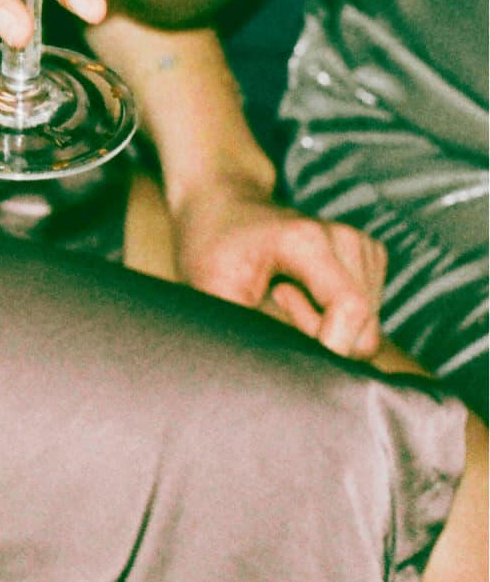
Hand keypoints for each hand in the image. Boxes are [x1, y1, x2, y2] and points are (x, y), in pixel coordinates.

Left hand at [171, 181, 386, 359]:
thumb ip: (250, 331)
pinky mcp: (370, 258)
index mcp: (308, 241)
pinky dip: (334, 317)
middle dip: (320, 338)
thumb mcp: (212, 289)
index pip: (351, 309)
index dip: (331, 347)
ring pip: (367, 330)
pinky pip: (366, 319)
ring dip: (324, 327)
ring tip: (282, 294)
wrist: (221, 205)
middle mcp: (346, 239)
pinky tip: (300, 291)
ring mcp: (363, 247)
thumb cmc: (211, 248)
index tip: (293, 351)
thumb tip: (277, 375)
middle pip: (363, 330)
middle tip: (274, 304)